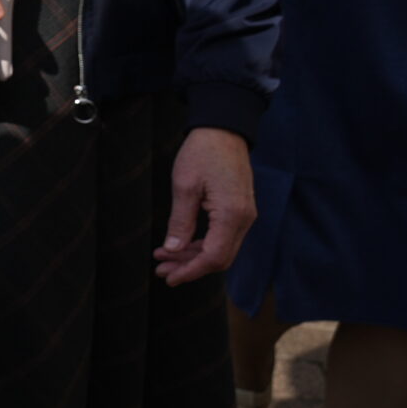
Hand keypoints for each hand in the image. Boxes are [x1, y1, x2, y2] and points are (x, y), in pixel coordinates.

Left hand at [155, 127, 254, 285]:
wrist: (223, 130)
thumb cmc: (202, 153)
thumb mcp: (185, 186)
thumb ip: (180, 220)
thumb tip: (173, 250)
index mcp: (232, 215)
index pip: (213, 257)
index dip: (191, 271)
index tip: (169, 277)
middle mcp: (244, 220)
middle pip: (219, 258)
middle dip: (189, 267)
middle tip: (161, 270)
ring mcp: (244, 216)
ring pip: (220, 249)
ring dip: (193, 257)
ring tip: (164, 258)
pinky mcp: (239, 211)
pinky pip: (222, 236)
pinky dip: (201, 243)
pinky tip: (180, 244)